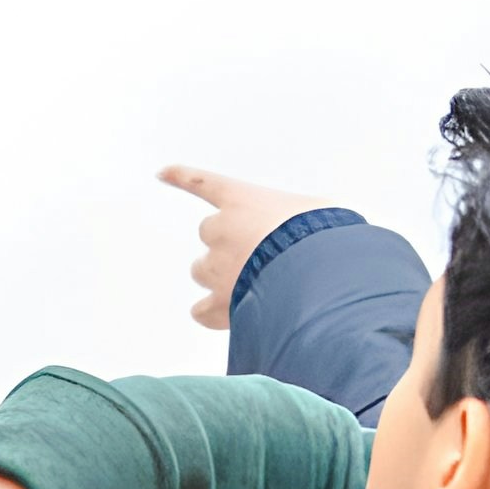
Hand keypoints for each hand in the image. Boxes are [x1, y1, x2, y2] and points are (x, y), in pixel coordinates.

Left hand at [161, 164, 331, 330]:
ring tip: (262, 284)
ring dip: (222, 277)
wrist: (321, 274)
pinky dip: (213, 314)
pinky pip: (202, 311)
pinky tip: (231, 317)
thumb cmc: (329, 236)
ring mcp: (217, 268)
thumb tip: (303, 239)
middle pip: (210, 234)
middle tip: (264, 255)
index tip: (161, 172)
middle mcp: (221, 230)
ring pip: (203, 272)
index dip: (182, 177)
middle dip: (229, 244)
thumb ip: (299, 218)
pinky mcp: (221, 304)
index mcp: (244, 201)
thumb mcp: (321, 212)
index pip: (206, 183)